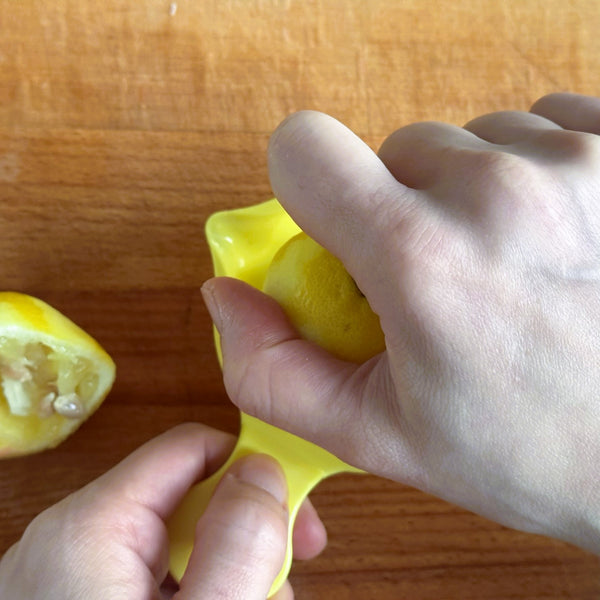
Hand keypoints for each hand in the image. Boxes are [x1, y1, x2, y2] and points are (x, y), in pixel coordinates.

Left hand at [0, 423, 326, 598]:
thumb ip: (240, 545)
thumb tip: (263, 471)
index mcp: (92, 526)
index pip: (189, 449)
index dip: (252, 467)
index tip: (298, 515)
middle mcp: (72, 539)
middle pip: (186, 495)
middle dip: (246, 533)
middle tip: (283, 582)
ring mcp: (70, 577)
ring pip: (176, 541)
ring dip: (228, 572)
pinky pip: (153, 580)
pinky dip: (196, 595)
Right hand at [202, 93, 599, 553]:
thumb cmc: (529, 452)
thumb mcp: (381, 434)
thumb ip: (276, 370)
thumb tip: (227, 299)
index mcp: (421, 261)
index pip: (305, 148)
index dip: (307, 186)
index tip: (339, 230)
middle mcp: (499, 193)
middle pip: (395, 149)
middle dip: (401, 207)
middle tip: (438, 276)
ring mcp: (572, 162)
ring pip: (471, 139)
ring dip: (472, 192)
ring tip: (505, 262)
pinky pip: (543, 123)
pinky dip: (534, 170)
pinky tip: (553, 233)